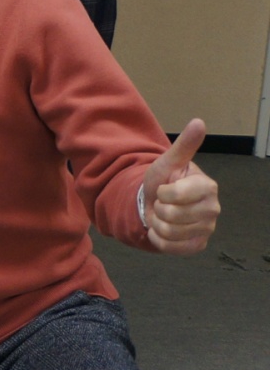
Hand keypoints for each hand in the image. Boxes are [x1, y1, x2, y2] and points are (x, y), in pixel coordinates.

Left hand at [141, 118, 219, 253]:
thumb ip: (184, 145)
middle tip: (162, 203)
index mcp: (207, 187)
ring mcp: (207, 229)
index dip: (163, 192)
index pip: (176, 195)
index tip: (164, 188)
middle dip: (159, 208)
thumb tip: (199, 121)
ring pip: (169, 231)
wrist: (156, 203)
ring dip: (157, 223)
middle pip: (172, 215)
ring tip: (163, 215)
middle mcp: (212, 209)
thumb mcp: (168, 161)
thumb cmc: (164, 180)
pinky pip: (170, 247)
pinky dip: (159, 239)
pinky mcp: (197, 246)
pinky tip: (163, 229)